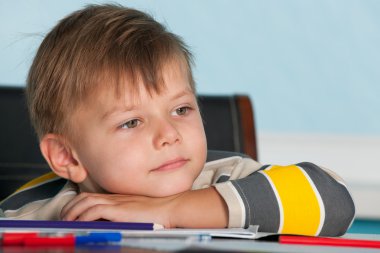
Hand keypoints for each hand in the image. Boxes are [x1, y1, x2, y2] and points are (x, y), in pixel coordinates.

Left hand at [61, 192, 180, 227]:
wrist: (169, 207)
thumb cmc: (157, 210)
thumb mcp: (135, 210)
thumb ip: (122, 213)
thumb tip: (110, 222)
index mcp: (116, 198)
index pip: (90, 196)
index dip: (76, 203)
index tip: (69, 212)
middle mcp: (114, 197)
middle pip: (84, 196)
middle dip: (69, 206)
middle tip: (63, 218)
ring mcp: (116, 202)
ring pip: (85, 202)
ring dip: (73, 212)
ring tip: (67, 221)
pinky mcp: (119, 209)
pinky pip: (94, 211)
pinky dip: (84, 216)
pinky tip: (81, 223)